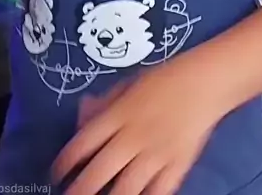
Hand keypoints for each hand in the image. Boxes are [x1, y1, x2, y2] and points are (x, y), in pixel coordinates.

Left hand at [51, 54, 219, 194]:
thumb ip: (105, 103)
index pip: (84, 142)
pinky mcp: (178, 166)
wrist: (205, 82)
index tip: (56, 173)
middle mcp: (134, 136)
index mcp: (120, 114)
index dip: (65, 161)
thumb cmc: (165, 79)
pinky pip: (157, 193)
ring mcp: (157, 154)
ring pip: (126, 189)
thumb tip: (81, 117)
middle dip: (79, 191)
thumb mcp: (129, 84)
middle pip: (99, 172)